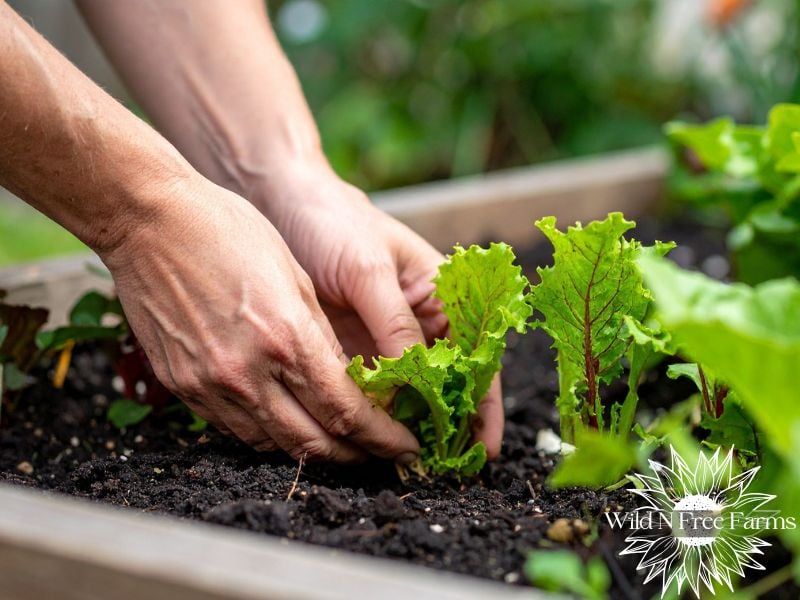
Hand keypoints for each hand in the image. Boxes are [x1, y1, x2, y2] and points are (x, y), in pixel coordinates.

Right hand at [100, 173, 419, 462]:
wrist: (149, 221)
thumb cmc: (227, 232)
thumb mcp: (295, 276)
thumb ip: (322, 337)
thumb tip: (347, 380)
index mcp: (286, 338)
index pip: (346, 412)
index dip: (383, 437)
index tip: (406, 446)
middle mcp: (247, 373)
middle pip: (314, 444)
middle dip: (355, 456)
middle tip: (378, 452)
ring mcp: (209, 385)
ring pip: (273, 445)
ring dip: (312, 449)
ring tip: (338, 441)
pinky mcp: (181, 387)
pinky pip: (235, 428)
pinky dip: (269, 433)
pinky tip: (286, 419)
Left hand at [258, 164, 504, 458]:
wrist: (283, 202)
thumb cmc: (336, 221)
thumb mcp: (369, 270)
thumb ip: (394, 325)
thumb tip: (416, 381)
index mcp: (442, 296)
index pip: (477, 357)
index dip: (483, 405)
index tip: (481, 450)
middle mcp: (418, 323)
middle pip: (444, 384)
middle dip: (445, 426)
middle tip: (437, 469)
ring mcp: (383, 338)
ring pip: (405, 393)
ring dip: (405, 426)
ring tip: (403, 463)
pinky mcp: (349, 347)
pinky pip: (366, 388)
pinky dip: (370, 413)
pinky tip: (365, 437)